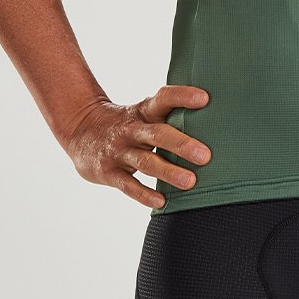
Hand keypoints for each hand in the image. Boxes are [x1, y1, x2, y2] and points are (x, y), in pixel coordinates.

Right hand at [61, 85, 210, 208]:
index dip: (182, 96)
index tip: (204, 99)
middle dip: (182, 144)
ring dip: (168, 172)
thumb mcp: (145, 114)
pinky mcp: (108, 171)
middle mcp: (132, 129)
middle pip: (158, 134)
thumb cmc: (129, 125)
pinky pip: (128, 185)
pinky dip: (144, 194)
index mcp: (144, 111)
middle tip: (206, 156)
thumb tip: (218, 123)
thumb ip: (172, 116)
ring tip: (190, 182)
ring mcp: (119, 151)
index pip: (163, 98)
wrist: (80, 131)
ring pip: (145, 162)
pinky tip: (162, 202)